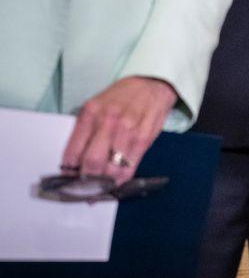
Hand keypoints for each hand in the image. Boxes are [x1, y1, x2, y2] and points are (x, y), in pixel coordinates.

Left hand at [60, 77, 177, 184]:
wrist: (151, 85)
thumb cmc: (120, 97)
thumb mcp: (95, 106)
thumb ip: (85, 132)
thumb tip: (75, 164)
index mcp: (90, 113)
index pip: (73, 152)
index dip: (69, 174)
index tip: (69, 184)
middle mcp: (108, 121)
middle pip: (92, 163)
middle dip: (87, 183)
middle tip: (85, 192)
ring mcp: (129, 131)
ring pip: (112, 169)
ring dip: (105, 185)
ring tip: (101, 191)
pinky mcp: (145, 139)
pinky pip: (130, 167)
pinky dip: (122, 180)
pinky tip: (117, 184)